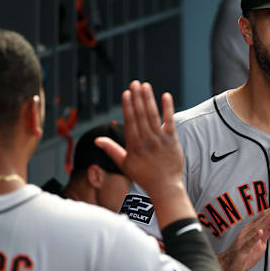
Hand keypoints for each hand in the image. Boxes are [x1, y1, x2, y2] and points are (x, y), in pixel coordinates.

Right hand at [96, 80, 184, 204]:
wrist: (165, 187)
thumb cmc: (143, 176)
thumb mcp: (124, 164)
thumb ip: (111, 149)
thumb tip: (97, 140)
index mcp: (133, 146)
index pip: (130, 121)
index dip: (128, 106)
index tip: (126, 93)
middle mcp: (146, 141)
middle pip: (140, 115)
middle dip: (137, 98)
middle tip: (135, 83)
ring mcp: (160, 140)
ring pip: (153, 116)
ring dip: (149, 99)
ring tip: (145, 86)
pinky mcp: (172, 141)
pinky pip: (170, 122)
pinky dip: (168, 108)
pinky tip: (166, 96)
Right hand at [217, 201, 269, 270]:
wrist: (227, 266)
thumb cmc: (242, 254)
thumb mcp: (259, 242)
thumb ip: (266, 232)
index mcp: (252, 229)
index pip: (265, 217)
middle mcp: (248, 232)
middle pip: (263, 220)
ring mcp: (245, 240)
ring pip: (257, 228)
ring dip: (266, 220)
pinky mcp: (242, 250)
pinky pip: (249, 243)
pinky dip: (255, 237)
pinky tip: (260, 232)